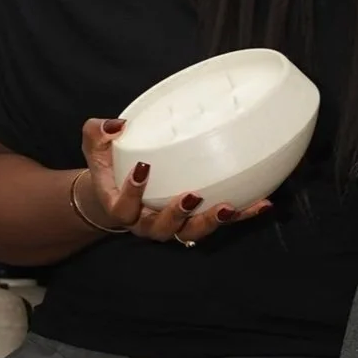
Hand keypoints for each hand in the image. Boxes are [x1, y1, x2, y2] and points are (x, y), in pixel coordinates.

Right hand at [75, 115, 271, 247]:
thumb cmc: (110, 167)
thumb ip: (98, 134)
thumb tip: (118, 125)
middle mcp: (148, 223)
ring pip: (192, 233)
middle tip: (191, 196)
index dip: (132, 192)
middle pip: (164, 228)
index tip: (142, 169)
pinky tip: (262, 204)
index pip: (123, 207)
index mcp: (121, 209)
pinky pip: (219, 223)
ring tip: (229, 207)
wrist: (118, 191)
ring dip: (211, 222)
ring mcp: (174, 226)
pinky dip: (242, 215)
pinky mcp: (196, 221)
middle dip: (178, 215)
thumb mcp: (96, 148)